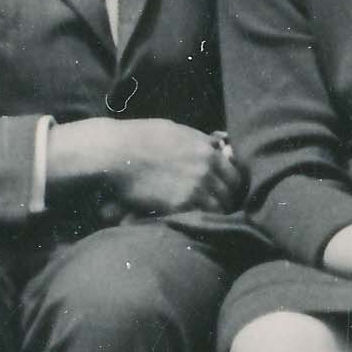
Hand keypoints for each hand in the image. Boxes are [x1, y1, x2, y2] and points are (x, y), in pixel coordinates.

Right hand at [56, 115, 235, 216]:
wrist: (116, 153)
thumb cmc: (141, 138)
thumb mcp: (176, 131)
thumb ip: (199, 141)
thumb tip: (216, 147)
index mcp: (207, 150)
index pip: (235, 173)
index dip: (232, 184)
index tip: (227, 191)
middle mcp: (206, 168)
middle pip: (230, 192)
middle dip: (226, 200)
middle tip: (219, 207)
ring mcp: (195, 186)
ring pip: (219, 207)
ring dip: (215, 213)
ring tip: (207, 217)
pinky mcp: (179, 203)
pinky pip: (200, 216)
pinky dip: (200, 219)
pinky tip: (194, 220)